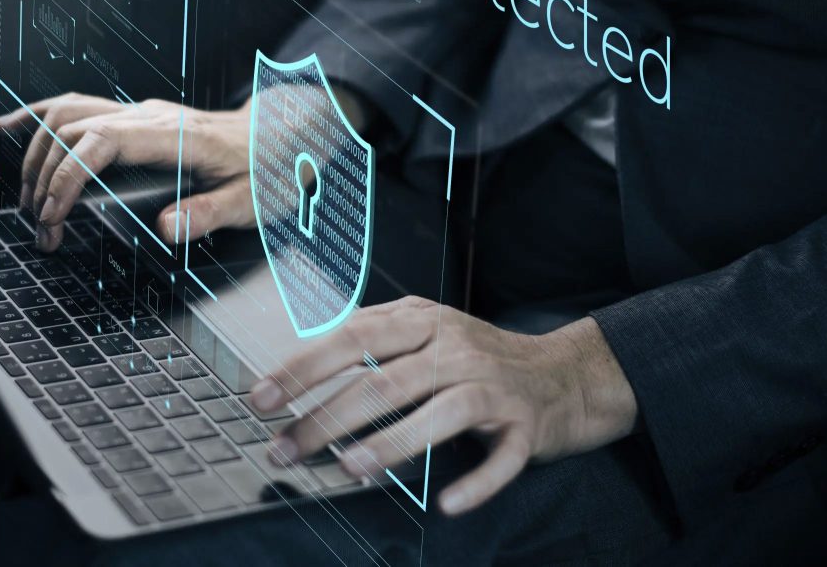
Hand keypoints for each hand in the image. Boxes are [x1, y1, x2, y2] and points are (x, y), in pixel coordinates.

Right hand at [0, 93, 253, 250]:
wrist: (284, 135)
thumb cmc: (268, 168)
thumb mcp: (250, 201)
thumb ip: (209, 214)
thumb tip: (166, 229)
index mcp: (177, 136)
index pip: (102, 141)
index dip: (67, 174)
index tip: (53, 213)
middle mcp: (152, 116)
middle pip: (74, 129)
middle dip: (46, 178)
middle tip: (42, 227)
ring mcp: (142, 112)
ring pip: (69, 113)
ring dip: (37, 153)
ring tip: (25, 197)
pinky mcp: (137, 117)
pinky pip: (79, 108)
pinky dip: (41, 117)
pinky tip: (12, 128)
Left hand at [250, 297, 636, 514]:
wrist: (564, 373)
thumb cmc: (480, 358)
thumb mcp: (428, 332)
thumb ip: (376, 338)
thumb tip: (302, 363)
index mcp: (424, 322)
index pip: (353, 339)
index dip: (304, 368)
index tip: (263, 398)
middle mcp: (456, 348)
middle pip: (384, 380)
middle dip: (327, 416)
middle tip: (286, 447)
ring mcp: (492, 386)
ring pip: (438, 413)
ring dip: (389, 443)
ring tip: (347, 468)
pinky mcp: (526, 426)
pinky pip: (501, 458)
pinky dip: (475, 482)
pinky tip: (446, 503)